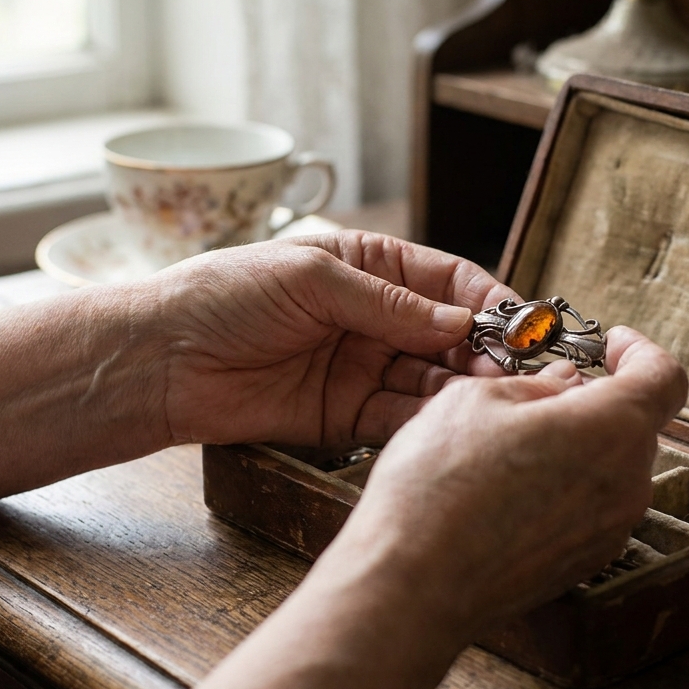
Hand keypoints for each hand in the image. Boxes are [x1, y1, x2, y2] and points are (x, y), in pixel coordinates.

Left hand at [134, 231, 516, 446]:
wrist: (165, 358)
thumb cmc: (225, 295)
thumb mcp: (312, 279)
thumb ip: (387, 304)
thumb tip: (458, 325)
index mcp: (369, 267)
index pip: (447, 282)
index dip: (488, 301)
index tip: (523, 322)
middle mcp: (373, 318)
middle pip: (449, 335)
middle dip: (485, 350)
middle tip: (515, 369)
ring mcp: (362, 368)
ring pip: (431, 379)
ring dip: (463, 387)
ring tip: (492, 396)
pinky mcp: (345, 417)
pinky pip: (398, 418)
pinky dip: (427, 420)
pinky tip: (451, 421)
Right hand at [323, 326, 688, 633]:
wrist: (414, 584)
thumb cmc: (439, 488)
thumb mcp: (477, 400)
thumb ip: (537, 384)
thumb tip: (563, 385)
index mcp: (612, 429)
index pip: (663, 377)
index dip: (640, 351)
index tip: (611, 345)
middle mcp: (627, 484)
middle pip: (635, 426)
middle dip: (596, 400)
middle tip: (542, 391)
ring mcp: (609, 531)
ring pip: (610, 469)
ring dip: (578, 446)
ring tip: (513, 443)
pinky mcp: (583, 563)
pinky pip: (589, 508)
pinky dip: (564, 487)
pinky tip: (509, 488)